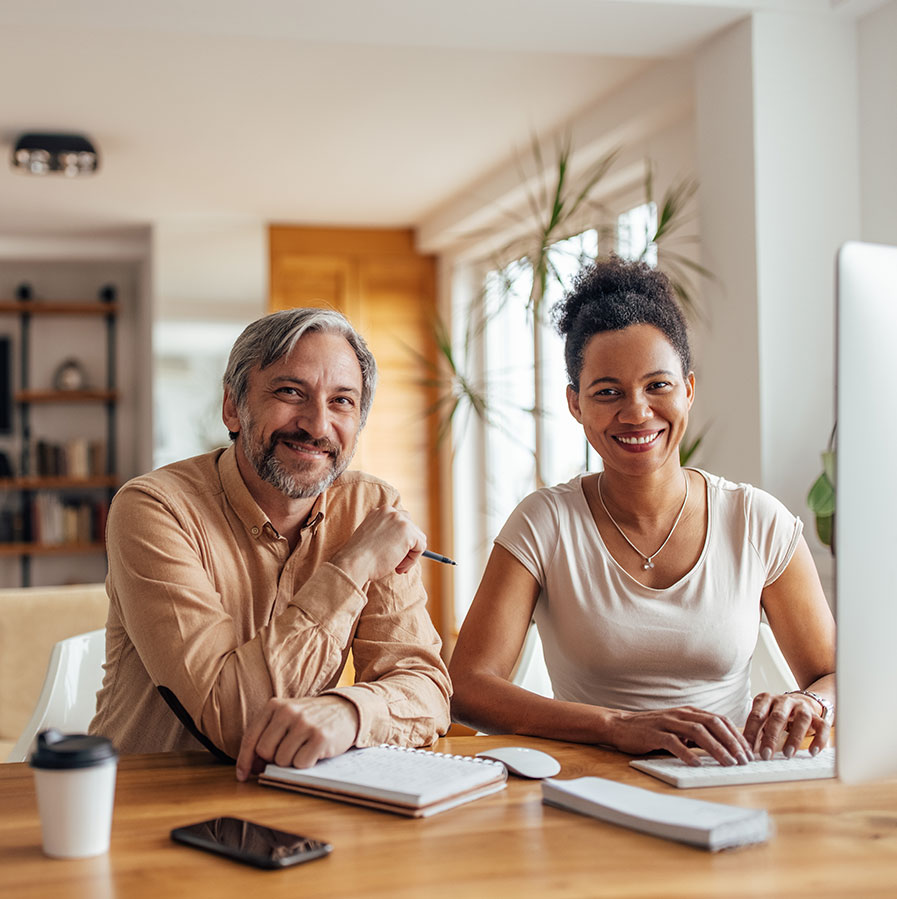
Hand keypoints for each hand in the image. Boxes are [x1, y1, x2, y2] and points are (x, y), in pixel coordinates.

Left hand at [235, 695, 358, 780]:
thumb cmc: (312, 718)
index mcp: (275, 705)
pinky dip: (306, 764)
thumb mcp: (288, 717)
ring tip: (303, 749)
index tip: (243, 775)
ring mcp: (304, 723)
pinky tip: (314, 752)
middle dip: (273, 759)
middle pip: (265, 752)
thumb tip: (252, 766)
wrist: (346, 710)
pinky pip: (301, 764)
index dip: (245, 760)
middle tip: (288, 753)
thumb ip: (268, 734)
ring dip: (291, 762)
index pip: (251, 737)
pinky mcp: (319, 737)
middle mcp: (288, 712)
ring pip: (282, 760)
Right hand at [331, 506, 425, 583]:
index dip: (399, 540)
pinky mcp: (409, 531)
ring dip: (409, 555)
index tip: (392, 554)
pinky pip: (421, 547)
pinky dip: (413, 560)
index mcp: (379, 512)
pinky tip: (398, 567)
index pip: (399, 522)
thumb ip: (386, 534)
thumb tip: (405, 544)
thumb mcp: (372, 538)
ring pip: (417, 538)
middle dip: (407, 546)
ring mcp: (400, 520)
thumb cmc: (359, 557)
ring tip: (396, 566)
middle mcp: (390, 511)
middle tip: (397, 563)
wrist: (353, 563)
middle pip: (411, 527)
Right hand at [609, 706, 753, 766]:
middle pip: (713, 724)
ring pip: (698, 732)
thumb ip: (697, 735)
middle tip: (744, 760)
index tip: (749, 752)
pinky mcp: (654, 733)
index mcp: (689, 712)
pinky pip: (674, 742)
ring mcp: (668, 722)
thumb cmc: (652, 730)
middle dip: (732, 742)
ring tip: (728, 763)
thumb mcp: (678, 728)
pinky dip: (687, 754)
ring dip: (716, 748)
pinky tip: (696, 764)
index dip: (737, 735)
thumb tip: (723, 749)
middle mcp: (681, 714)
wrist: (621, 725)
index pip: (720, 720)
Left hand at [742, 692, 830, 759]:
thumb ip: (756, 730)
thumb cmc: (777, 714)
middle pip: (778, 717)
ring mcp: (802, 707)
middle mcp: (785, 700)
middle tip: (766, 755)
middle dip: (771, 737)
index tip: (748, 749)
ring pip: (802, 719)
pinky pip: (822, 726)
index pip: (757, 715)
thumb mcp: (764, 717)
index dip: (751, 732)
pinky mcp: (817, 716)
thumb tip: (746, 750)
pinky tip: (813, 752)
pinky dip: (819, 739)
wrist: (802, 701)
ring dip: (794, 738)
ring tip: (788, 754)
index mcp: (766, 699)